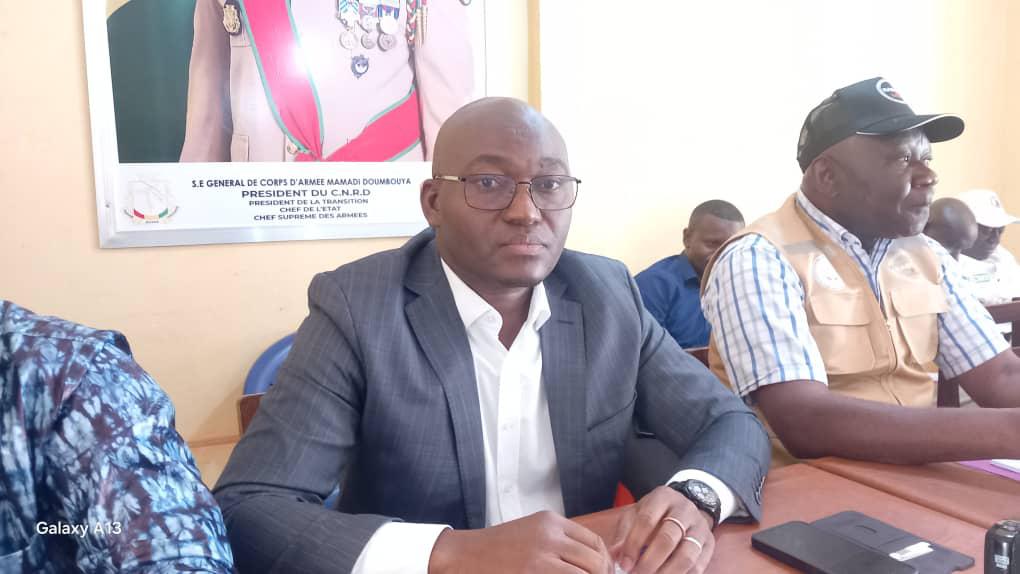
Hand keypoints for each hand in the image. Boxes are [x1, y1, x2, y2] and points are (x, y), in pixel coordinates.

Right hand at [428, 510, 613, 573]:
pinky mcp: (535, 573)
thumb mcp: (531, 533)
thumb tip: (591, 563)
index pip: (595, 542)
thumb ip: (559, 542)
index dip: (606, 562)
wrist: (463, 555)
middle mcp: (551, 536)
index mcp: (551, 522)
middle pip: (596, 560)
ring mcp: (543, 556)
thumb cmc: (495, 549)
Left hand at [610, 486, 714, 573]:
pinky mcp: (710, 543)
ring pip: (687, 554)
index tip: (625, 564)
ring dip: (667, 572)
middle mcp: (684, 510)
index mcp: (663, 497)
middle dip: (650, 562)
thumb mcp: (636, 514)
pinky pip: (699, 564)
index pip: (647, 520)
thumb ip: (625, 533)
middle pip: (668, 538)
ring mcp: (700, 527)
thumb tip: (616, 555)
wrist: (685, 507)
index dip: (633, 544)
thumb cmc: (655, 513)